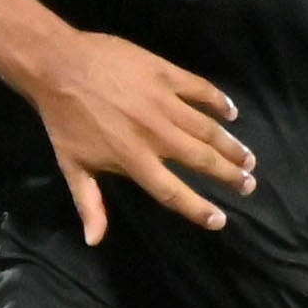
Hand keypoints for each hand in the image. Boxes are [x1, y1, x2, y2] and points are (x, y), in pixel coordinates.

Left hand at [22, 30, 256, 242]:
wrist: (58, 67)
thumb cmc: (64, 120)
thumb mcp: (72, 166)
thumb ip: (89, 203)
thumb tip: (95, 241)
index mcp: (134, 160)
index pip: (173, 193)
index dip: (198, 209)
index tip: (220, 220)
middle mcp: (155, 135)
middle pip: (201, 161)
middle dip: (230, 175)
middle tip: (249, 184)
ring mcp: (163, 102)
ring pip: (208, 128)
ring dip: (231, 145)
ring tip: (248, 157)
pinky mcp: (165, 73)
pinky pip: (201, 89)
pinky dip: (220, 101)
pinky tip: (232, 112)